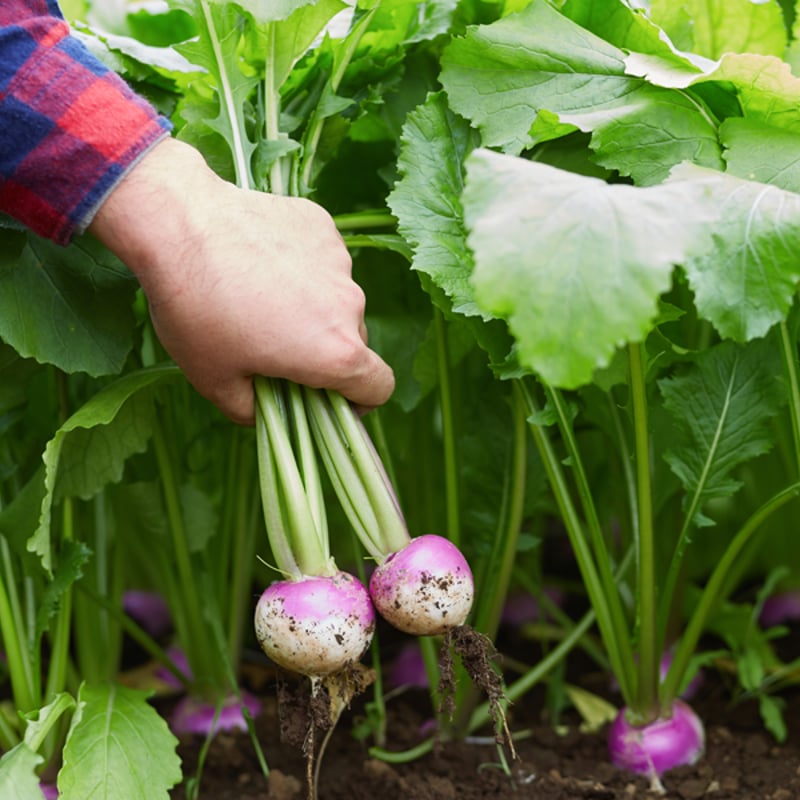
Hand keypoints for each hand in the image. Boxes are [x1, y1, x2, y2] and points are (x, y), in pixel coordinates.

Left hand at [89, 138, 393, 424]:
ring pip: (335, 301)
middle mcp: (350, 306)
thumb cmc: (195, 310)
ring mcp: (339, 262)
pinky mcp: (323, 227)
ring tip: (256, 298)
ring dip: (311, 310)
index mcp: (336, 353)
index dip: (359, 402)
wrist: (176, 223)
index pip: (380, 387)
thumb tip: (267, 413)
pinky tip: (258, 262)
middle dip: (323, 353)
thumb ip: (253, 412)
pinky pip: (321, 262)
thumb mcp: (215, 382)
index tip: (328, 399)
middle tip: (272, 347)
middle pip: (354, 343)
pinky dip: (300, 270)